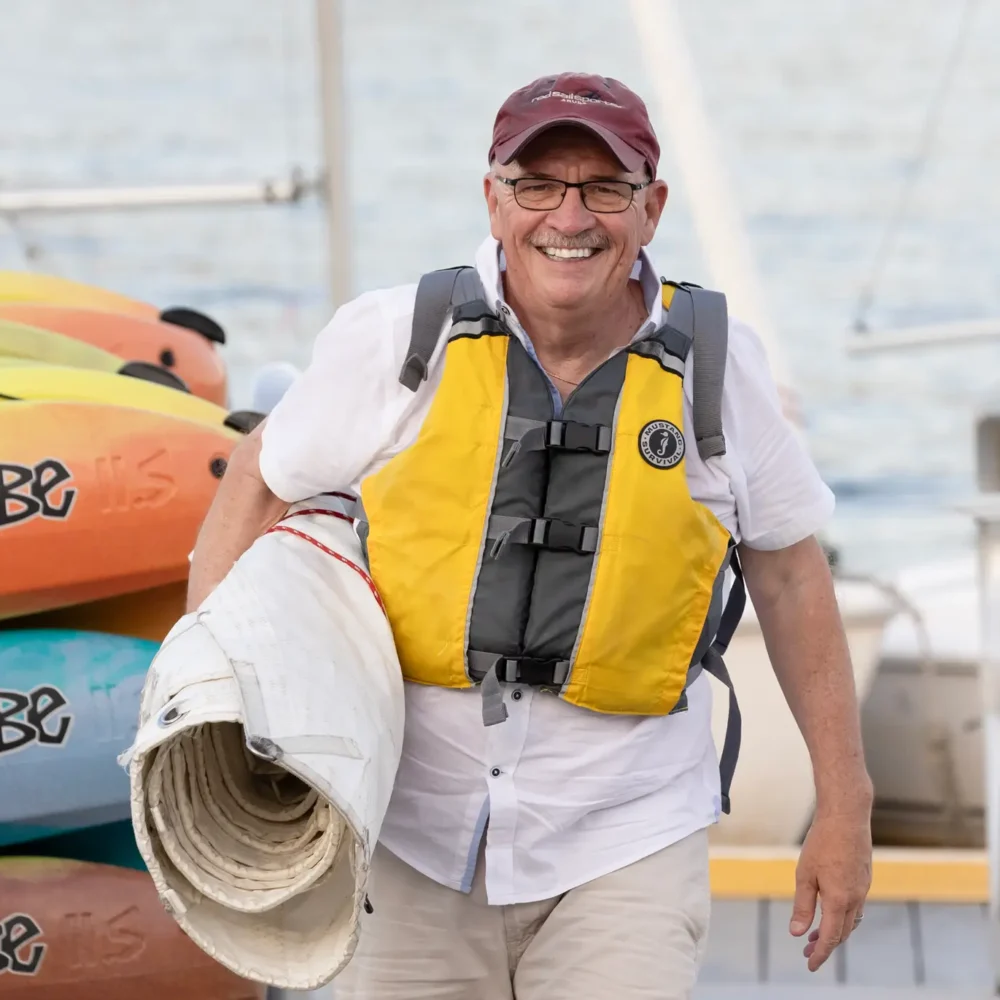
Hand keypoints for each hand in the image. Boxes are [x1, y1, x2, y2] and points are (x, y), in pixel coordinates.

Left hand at [789, 809, 872, 971]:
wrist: (847, 817)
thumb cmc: (822, 842)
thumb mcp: (805, 875)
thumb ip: (803, 906)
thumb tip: (798, 933)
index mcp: (839, 900)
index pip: (831, 938)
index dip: (820, 954)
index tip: (810, 965)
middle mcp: (855, 898)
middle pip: (842, 933)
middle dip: (825, 946)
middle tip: (807, 952)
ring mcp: (863, 888)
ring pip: (851, 921)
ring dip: (835, 931)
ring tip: (816, 936)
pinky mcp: (864, 878)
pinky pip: (856, 907)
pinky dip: (843, 916)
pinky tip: (831, 911)